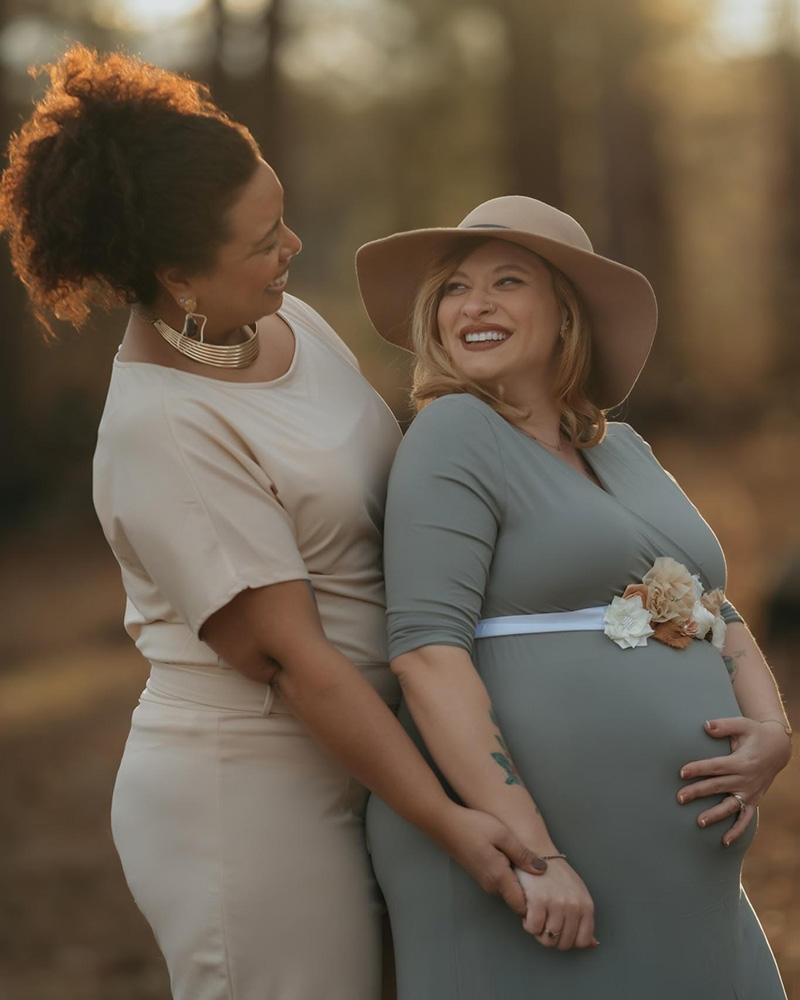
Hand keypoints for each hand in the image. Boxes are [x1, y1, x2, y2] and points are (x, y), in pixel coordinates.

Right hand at [433, 803, 547, 917]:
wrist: (444, 823)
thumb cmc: (473, 826)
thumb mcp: (502, 834)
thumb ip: (522, 854)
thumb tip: (544, 870)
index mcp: (499, 878)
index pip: (522, 906)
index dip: (538, 907)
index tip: (551, 895)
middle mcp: (492, 886)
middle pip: (518, 901)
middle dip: (533, 897)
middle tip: (550, 882)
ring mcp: (485, 882)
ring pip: (510, 892)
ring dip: (523, 886)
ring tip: (537, 870)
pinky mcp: (481, 875)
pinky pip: (502, 884)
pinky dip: (513, 879)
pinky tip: (518, 863)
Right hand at [516, 860, 597, 949]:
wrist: (536, 850)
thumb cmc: (555, 873)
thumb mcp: (576, 894)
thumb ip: (584, 920)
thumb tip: (593, 944)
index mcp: (586, 905)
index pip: (582, 941)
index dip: (567, 940)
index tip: (558, 929)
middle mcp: (574, 906)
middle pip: (563, 944)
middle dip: (551, 937)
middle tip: (544, 922)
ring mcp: (556, 903)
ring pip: (548, 939)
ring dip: (538, 931)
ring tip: (536, 915)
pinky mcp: (538, 900)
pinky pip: (533, 928)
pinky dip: (528, 924)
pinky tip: (528, 911)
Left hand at [678, 717, 791, 845]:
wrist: (778, 748)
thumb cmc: (756, 734)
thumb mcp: (742, 724)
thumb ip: (723, 725)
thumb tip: (705, 726)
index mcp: (741, 761)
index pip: (716, 767)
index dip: (698, 769)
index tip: (682, 772)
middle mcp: (746, 779)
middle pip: (718, 787)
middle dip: (698, 792)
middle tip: (679, 798)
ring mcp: (750, 792)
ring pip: (730, 806)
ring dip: (715, 815)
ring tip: (699, 822)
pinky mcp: (753, 800)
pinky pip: (746, 818)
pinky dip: (737, 831)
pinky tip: (725, 842)